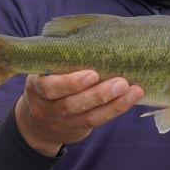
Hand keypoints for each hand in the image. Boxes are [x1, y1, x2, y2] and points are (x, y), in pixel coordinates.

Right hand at [13, 70, 144, 156]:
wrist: (38, 122)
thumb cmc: (49, 83)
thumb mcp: (45, 71)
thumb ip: (62, 60)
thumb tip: (97, 39)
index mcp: (36, 87)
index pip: (49, 87)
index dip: (71, 83)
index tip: (92, 74)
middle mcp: (46, 107)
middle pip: (71, 104)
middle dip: (98, 94)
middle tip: (121, 82)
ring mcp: (61, 122)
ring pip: (87, 117)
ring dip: (113, 104)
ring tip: (133, 90)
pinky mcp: (76, 130)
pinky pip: (96, 121)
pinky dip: (115, 110)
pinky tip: (130, 99)